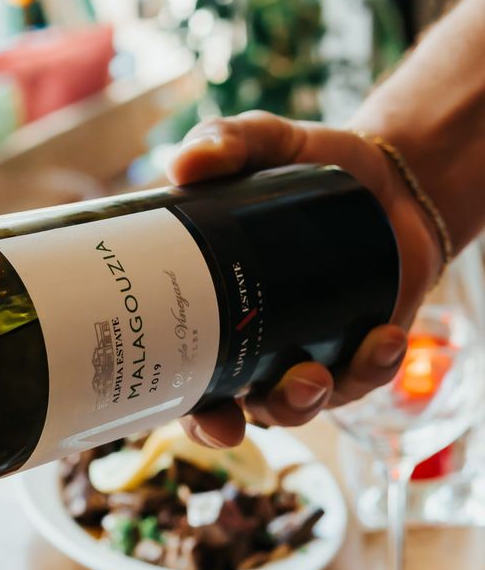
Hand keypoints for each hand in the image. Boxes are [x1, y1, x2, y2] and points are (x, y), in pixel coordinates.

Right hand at [167, 110, 442, 446]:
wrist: (389, 177)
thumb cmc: (308, 170)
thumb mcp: (266, 144)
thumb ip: (226, 142)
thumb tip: (186, 164)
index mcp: (209, 313)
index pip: (179, 377)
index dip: (183, 411)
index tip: (200, 417)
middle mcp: (250, 346)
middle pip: (230, 410)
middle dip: (234, 426)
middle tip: (241, 416)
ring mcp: (304, 355)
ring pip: (296, 406)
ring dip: (302, 403)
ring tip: (316, 376)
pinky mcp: (358, 352)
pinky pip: (361, 379)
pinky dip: (372, 367)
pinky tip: (385, 339)